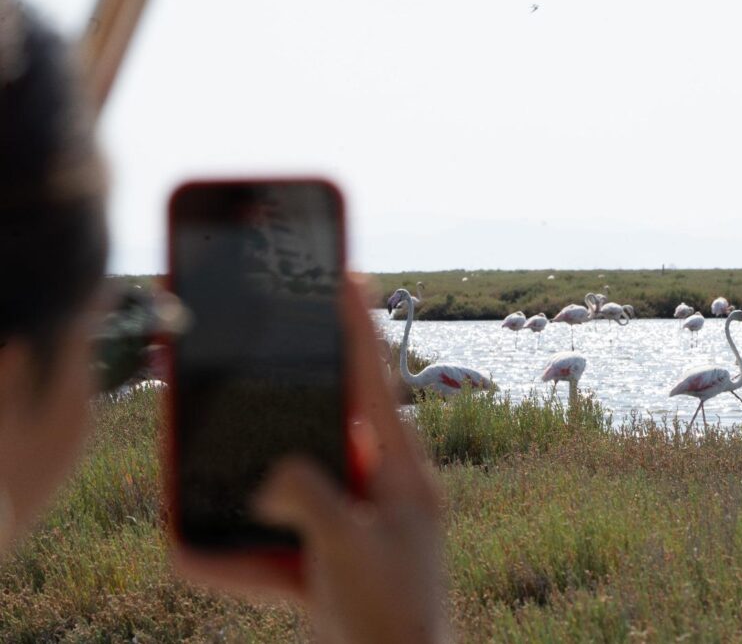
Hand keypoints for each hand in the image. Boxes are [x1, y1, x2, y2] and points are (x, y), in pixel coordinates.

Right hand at [175, 276, 447, 643]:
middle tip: (271, 346)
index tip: (345, 278)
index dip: (357, 329)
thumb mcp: (348, 546)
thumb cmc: (390, 617)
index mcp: (400, 473)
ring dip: (257, 475)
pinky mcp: (329, 559)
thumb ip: (308, 498)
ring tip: (220, 455)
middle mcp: (379, 489)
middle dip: (295, 394)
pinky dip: (240, 554)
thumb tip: (271, 475)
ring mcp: (354, 523)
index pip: (376, 385)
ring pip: (298, 480)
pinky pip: (279, 543)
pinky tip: (194, 557)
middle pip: (332, 422)